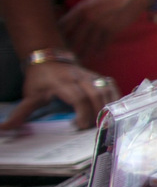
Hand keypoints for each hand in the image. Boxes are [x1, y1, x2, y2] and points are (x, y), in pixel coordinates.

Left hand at [1, 61, 116, 129]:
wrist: (49, 58)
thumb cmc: (40, 80)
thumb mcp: (30, 95)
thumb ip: (21, 113)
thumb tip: (4, 129)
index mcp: (62, 82)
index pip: (78, 98)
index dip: (82, 113)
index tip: (79, 126)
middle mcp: (79, 77)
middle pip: (96, 94)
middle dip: (98, 113)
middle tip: (94, 128)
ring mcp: (91, 75)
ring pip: (106, 89)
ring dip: (108, 107)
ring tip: (105, 122)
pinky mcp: (99, 76)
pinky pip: (111, 86)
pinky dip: (115, 99)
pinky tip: (113, 111)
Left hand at [58, 0, 150, 59]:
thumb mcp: (93, 1)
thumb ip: (83, 12)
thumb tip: (74, 23)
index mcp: (81, 8)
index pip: (63, 25)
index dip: (59, 35)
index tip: (57, 42)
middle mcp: (88, 17)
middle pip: (73, 38)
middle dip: (69, 49)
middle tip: (66, 56)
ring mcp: (100, 24)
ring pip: (88, 44)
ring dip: (84, 53)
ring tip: (80, 60)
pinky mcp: (112, 29)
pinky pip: (103, 44)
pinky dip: (100, 51)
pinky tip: (98, 55)